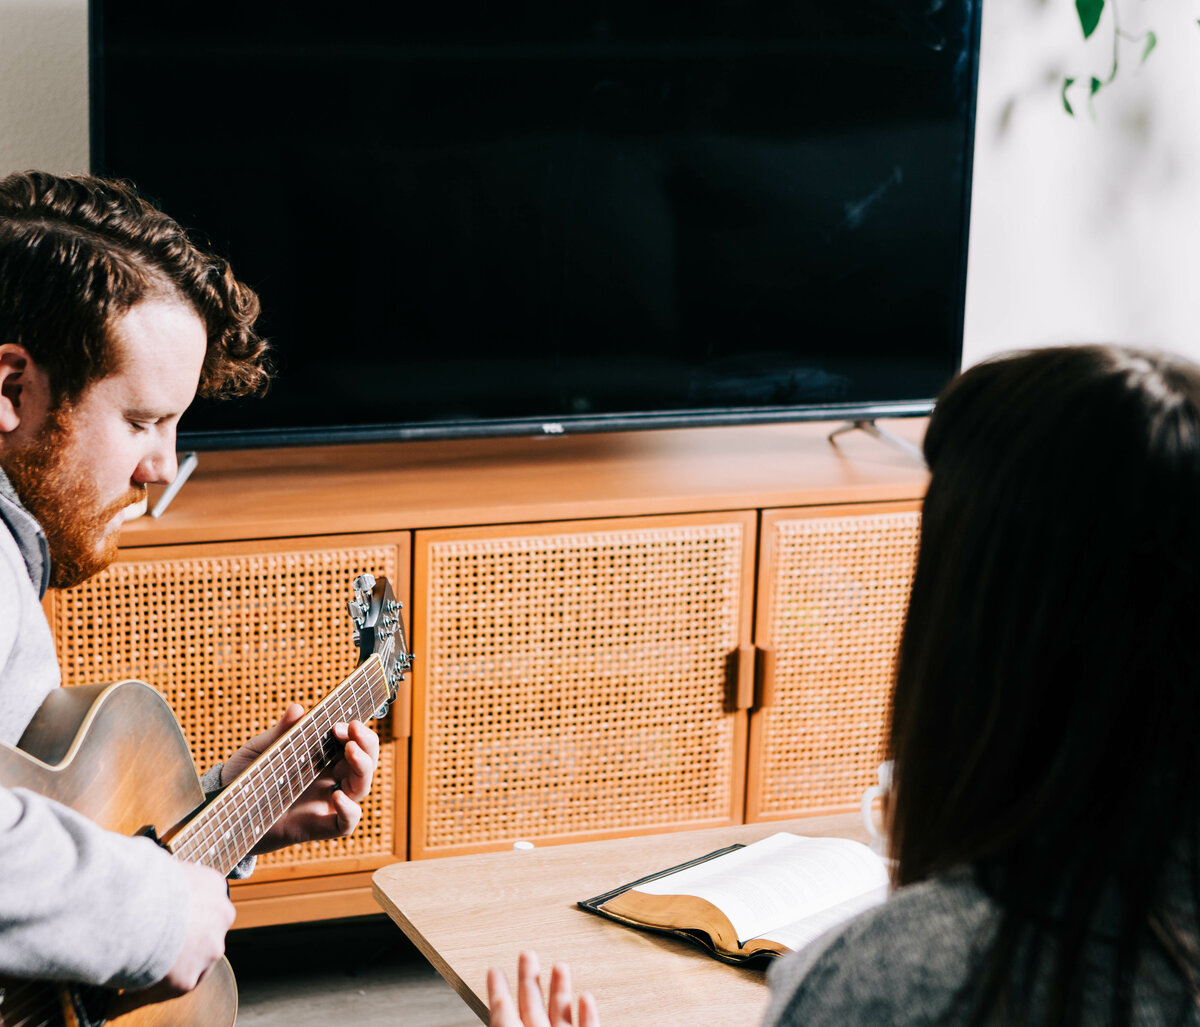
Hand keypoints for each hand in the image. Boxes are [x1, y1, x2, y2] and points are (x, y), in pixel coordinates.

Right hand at [110, 861, 234, 1014]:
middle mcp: (221, 915)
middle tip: (155, 939)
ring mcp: (209, 949)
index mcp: (214, 884)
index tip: (165, 915)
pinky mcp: (188, 979)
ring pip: (195, 960)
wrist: (133, 908)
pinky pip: (173, 985)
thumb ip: (164, 868)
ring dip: (175, 962)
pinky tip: (134, 982)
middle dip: (185, 936)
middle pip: (206, 929)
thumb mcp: (158, 862)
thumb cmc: (139, 880)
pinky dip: (155, 985)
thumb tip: (145, 855)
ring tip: (144, 959)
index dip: (183, 910)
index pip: (205, 900)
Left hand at [220, 703, 380, 852]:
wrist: (222, 813)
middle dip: (366, 743)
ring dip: (364, 767)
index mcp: (320, 758)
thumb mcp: (258, 751)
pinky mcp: (316, 827)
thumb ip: (280, 733)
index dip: (355, 732)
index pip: (351, 742)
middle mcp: (328, 779)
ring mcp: (325, 804)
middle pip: (365, 762)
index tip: (343, 723)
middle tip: (352, 731)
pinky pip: (346, 824)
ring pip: (361, 787)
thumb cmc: (242, 779)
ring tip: (351, 750)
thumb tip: (298, 709)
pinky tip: (338, 796)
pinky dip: (350, 811)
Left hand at [488, 951, 599, 1026]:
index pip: (503, 1008)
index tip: (494, 969)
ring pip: (561, 1012)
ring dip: (560, 987)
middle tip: (527, 954)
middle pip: (532, 1004)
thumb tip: (496, 1000)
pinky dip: (588, 1012)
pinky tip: (586, 997)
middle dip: (529, 977)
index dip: (499, 987)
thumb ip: (504, 1017)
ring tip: (560, 965)